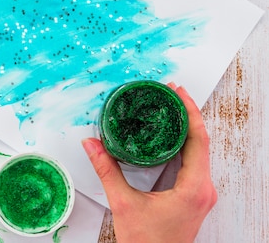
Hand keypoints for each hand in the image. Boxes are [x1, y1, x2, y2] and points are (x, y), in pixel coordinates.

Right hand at [82, 83, 216, 242]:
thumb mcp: (123, 204)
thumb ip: (106, 170)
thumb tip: (91, 144)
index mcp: (194, 188)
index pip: (198, 139)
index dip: (189, 111)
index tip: (177, 92)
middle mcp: (203, 189)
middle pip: (201, 141)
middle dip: (187, 114)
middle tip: (170, 92)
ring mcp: (200, 193)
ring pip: (199, 152)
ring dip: (185, 128)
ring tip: (169, 107)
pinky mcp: (193, 197)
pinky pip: (193, 163)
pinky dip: (182, 144)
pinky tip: (168, 136)